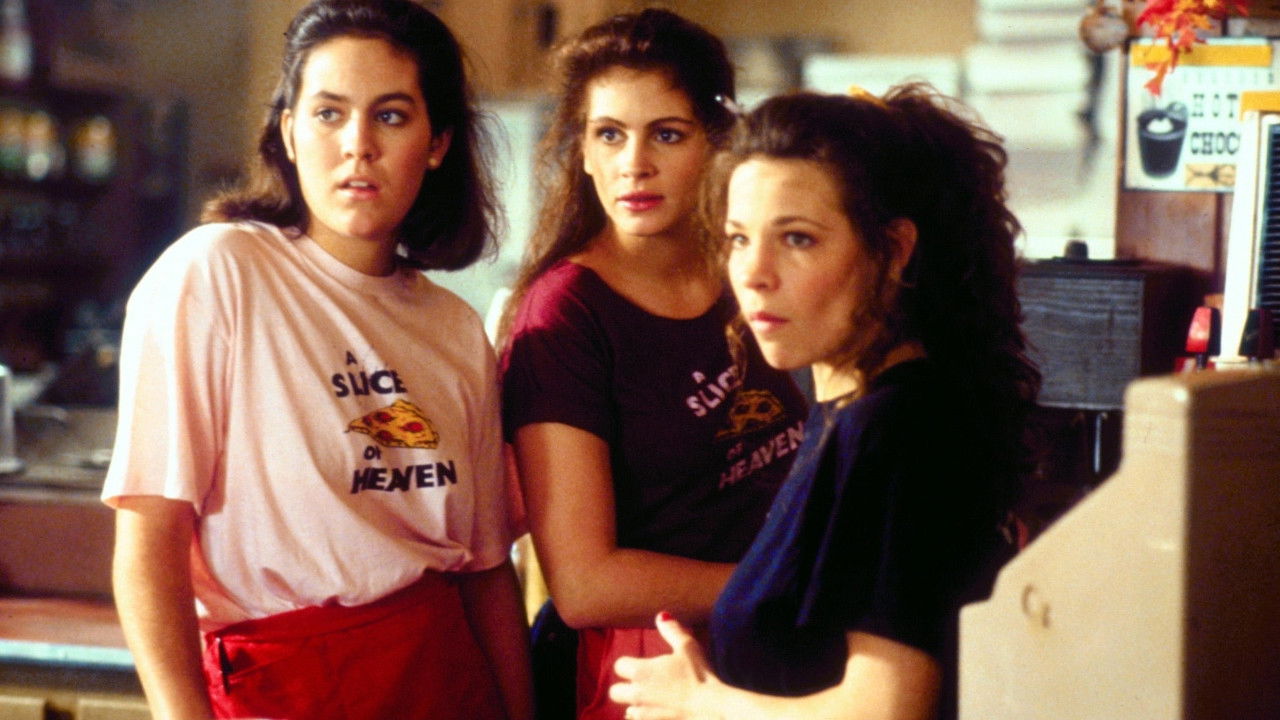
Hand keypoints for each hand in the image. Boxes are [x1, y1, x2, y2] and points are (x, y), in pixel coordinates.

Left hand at [609, 612, 724, 719]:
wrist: (711, 708)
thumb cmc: (699, 675)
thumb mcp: (687, 647)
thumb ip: (671, 630)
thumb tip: (661, 616)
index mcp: (641, 672)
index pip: (619, 666)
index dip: (628, 665)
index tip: (641, 665)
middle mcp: (636, 694)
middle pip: (614, 692)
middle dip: (624, 688)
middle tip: (641, 685)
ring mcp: (643, 713)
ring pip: (627, 710)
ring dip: (635, 705)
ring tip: (651, 701)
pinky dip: (644, 718)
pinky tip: (657, 713)